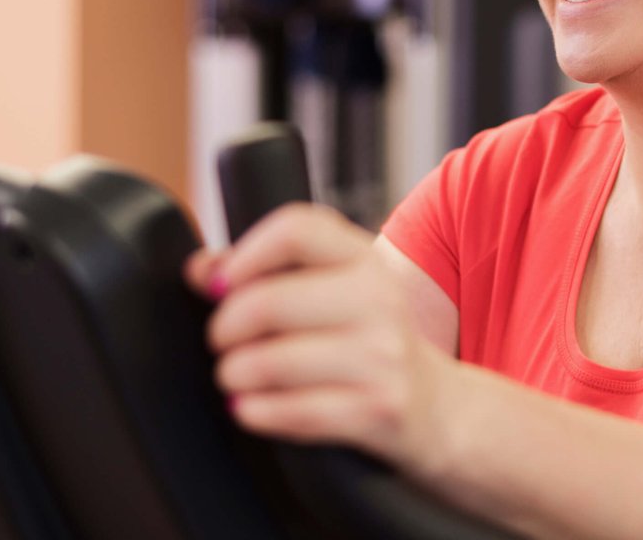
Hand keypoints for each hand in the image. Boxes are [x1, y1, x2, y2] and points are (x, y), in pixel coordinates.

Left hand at [185, 203, 457, 475]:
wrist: (441, 409)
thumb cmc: (371, 344)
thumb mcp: (337, 295)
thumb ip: (271, 274)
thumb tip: (200, 269)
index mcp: (363, 259)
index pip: (296, 230)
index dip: (245, 253)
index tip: (220, 284)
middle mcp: (379, 300)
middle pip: (270, 301)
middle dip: (226, 327)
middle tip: (221, 340)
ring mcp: (383, 356)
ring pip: (273, 362)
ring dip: (235, 374)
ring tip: (233, 376)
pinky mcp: (378, 410)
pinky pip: (295, 412)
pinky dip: (257, 412)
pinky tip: (250, 408)